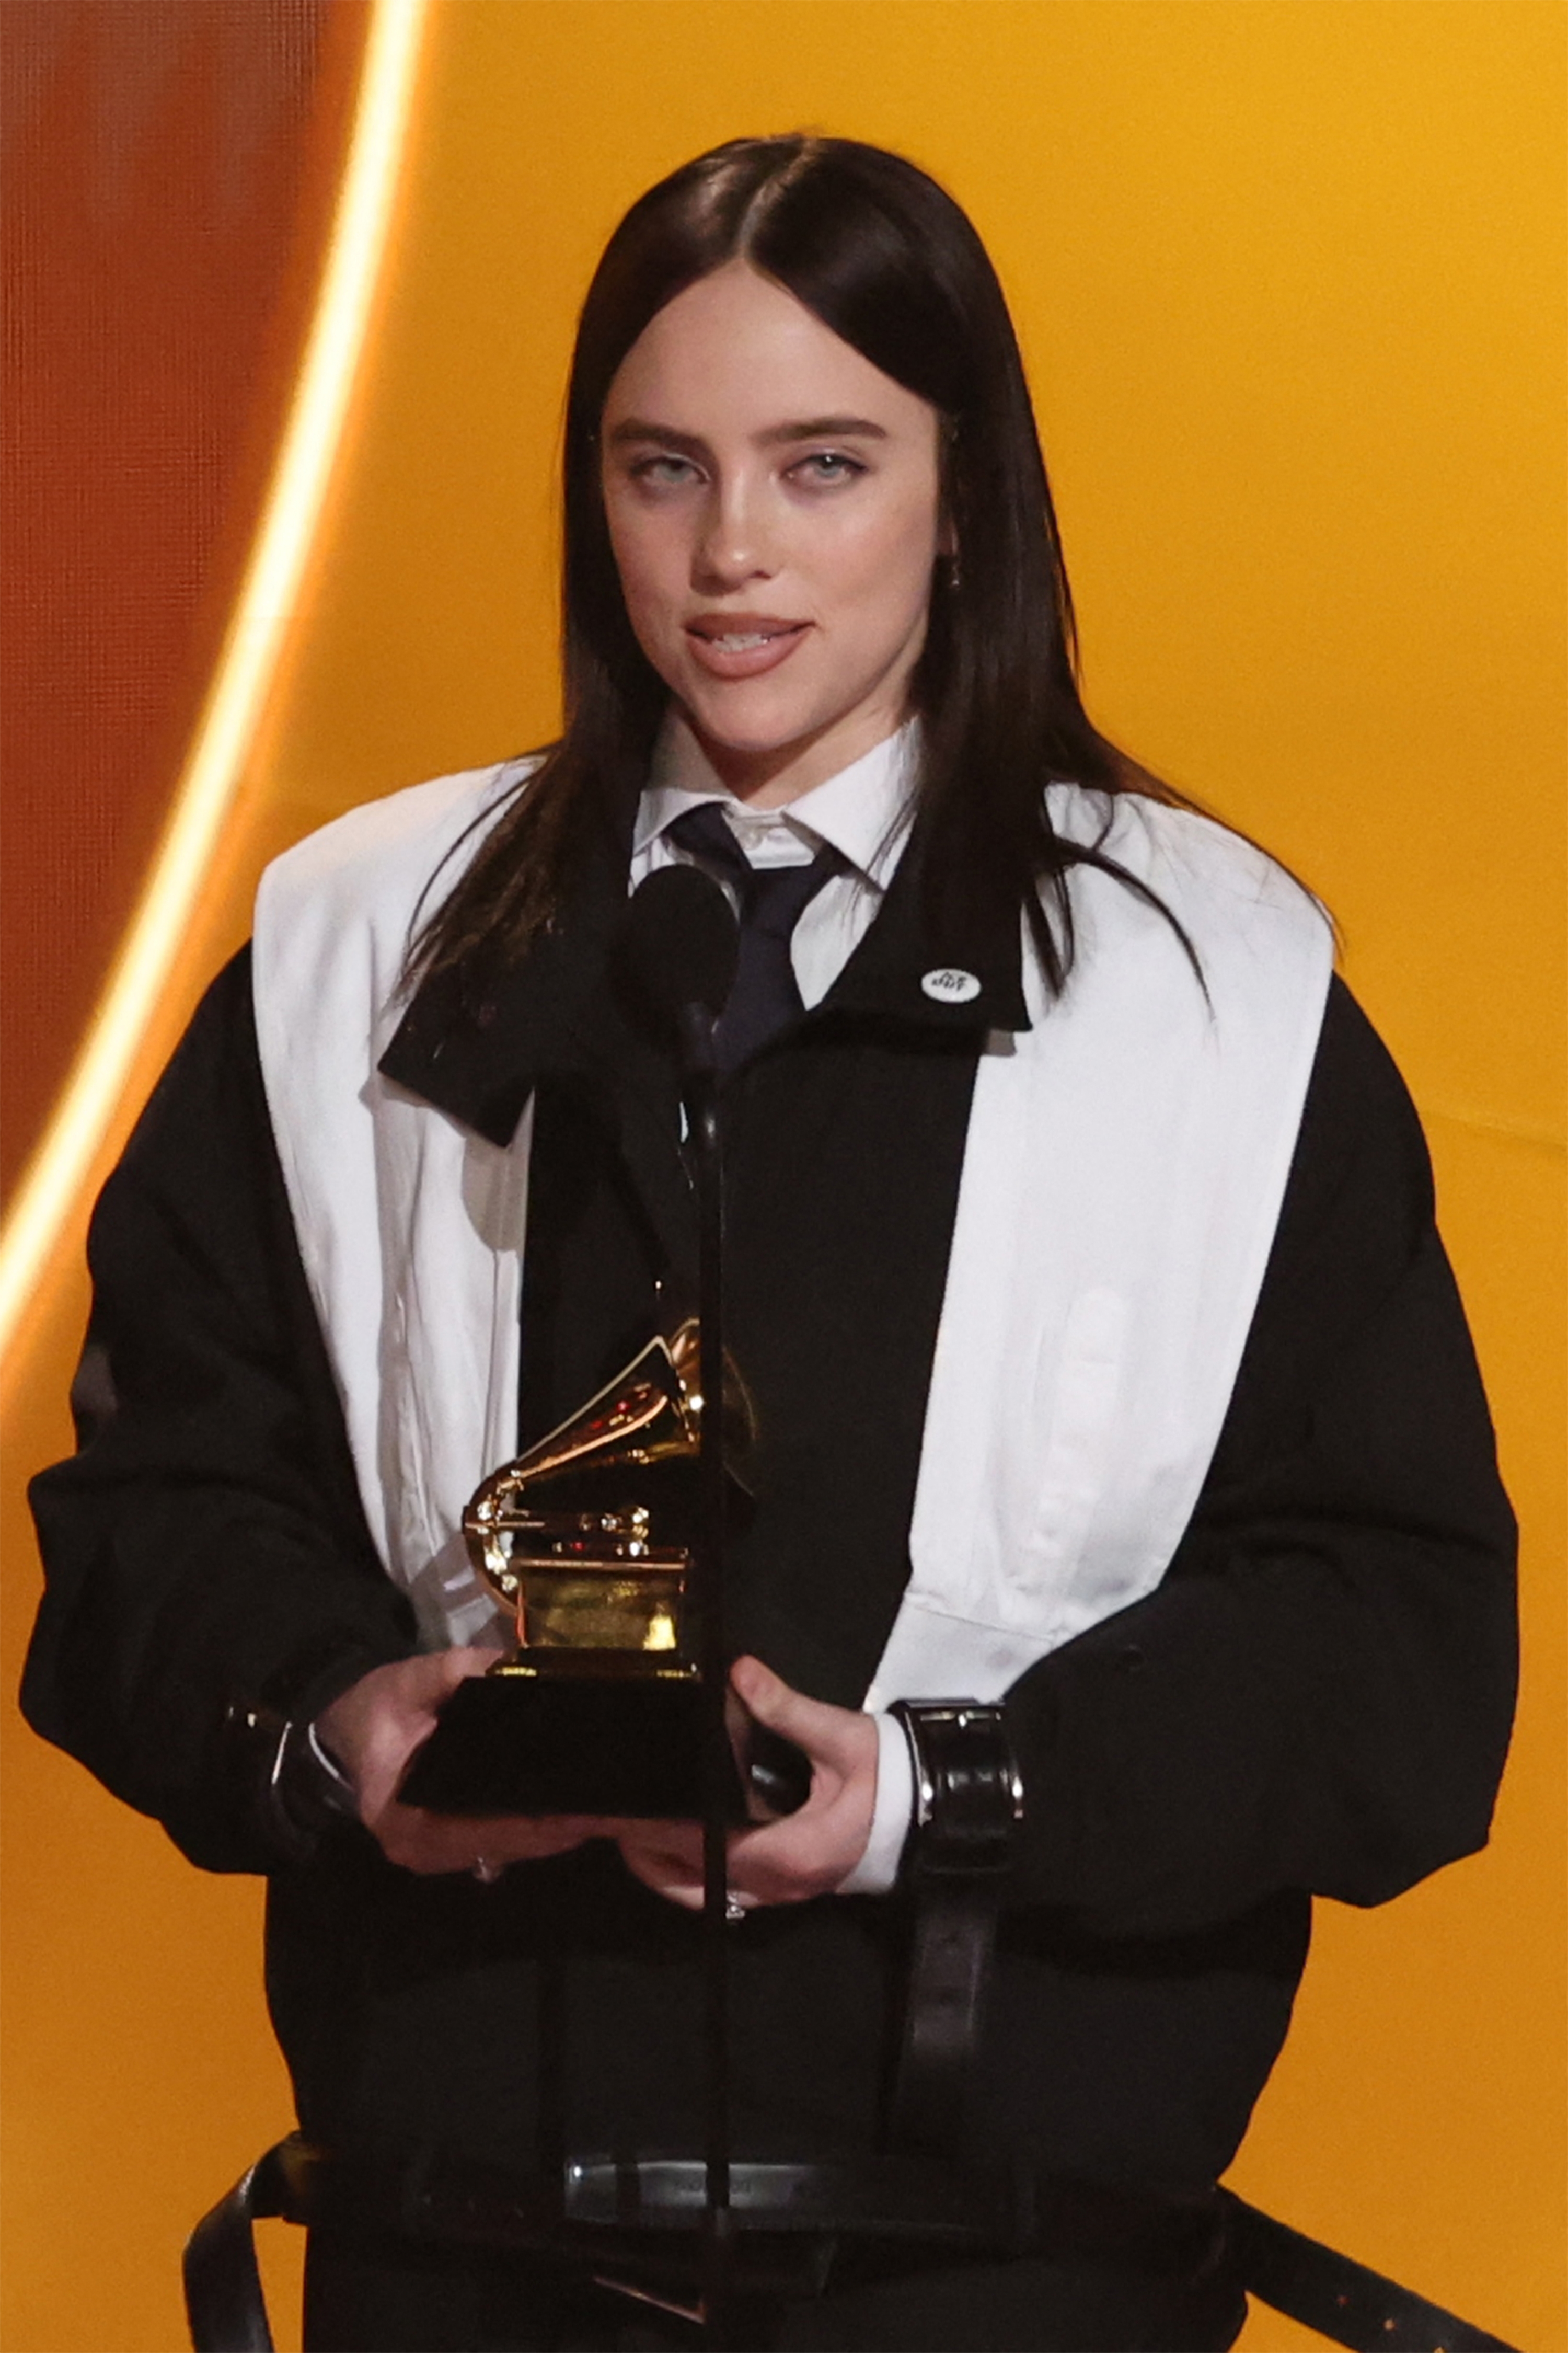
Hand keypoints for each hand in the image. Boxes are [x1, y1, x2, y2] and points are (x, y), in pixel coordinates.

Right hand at [316, 1649, 599, 1876]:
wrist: (350, 1727)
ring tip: (599, 1809)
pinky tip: (569, 1812)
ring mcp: (435, 1855)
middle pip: (502, 1846)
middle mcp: (419, 1849)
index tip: (581, 1811)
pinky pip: (499, 1846)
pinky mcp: (449, 1849)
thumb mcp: (410, 1681)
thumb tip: (512, 1664)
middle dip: (554, 1831)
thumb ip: (457, 1671)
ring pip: (505, 1852)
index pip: (481, 1830)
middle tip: (606, 1807)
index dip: (533, 1825)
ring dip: (549, 1835)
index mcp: (401, 1816)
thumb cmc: (379, 1707)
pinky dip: (532, 1832)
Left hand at [614, 1655, 877, 1911]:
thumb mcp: (840, 1738)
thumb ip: (786, 1709)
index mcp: (785, 1851)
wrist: (935, 1813)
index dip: (654, 1832)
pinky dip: (695, 1879)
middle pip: (692, 1882)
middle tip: (610, 1823)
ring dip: (665, 1873)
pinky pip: (728, 1895)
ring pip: (706, 1896)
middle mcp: (777, 1885)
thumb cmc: (890, 1778)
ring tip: (632, 1840)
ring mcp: (783, 1895)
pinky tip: (680, 1854)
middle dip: (646, 1856)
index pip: (701, 1847)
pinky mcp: (790, 1889)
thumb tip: (740, 1673)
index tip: (619, 1813)